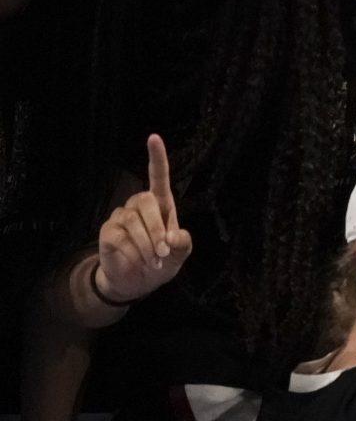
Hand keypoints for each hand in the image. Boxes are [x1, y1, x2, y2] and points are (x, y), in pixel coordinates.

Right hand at [96, 136, 192, 304]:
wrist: (138, 282)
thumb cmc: (162, 261)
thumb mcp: (180, 254)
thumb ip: (183, 244)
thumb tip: (172, 236)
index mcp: (162, 205)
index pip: (158, 176)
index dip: (156, 157)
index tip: (153, 137)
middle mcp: (139, 206)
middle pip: (146, 200)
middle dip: (156, 228)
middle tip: (163, 251)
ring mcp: (121, 217)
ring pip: (132, 220)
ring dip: (146, 244)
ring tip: (153, 260)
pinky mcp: (107, 232)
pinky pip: (118, 236)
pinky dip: (132, 251)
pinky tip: (137, 260)